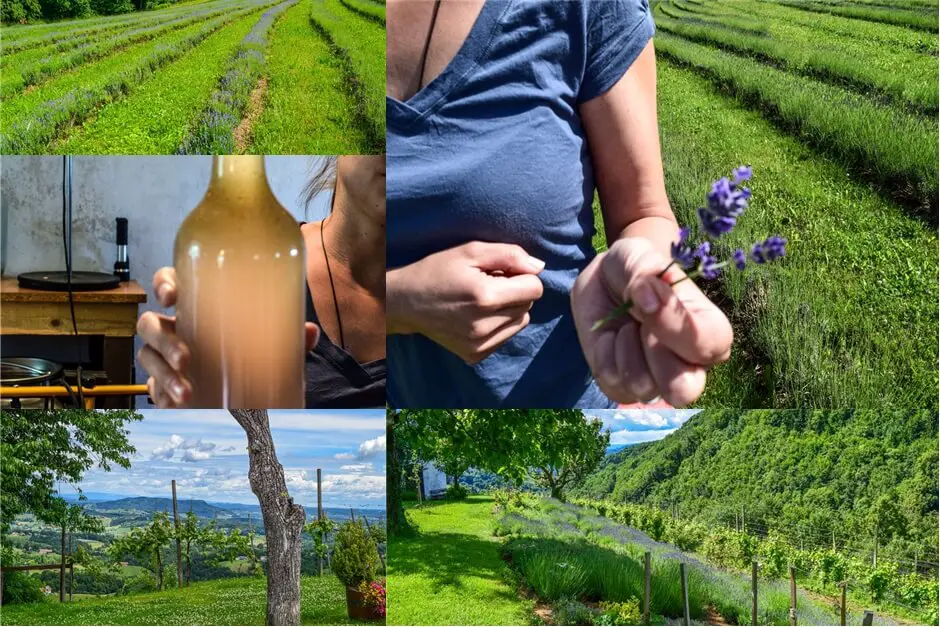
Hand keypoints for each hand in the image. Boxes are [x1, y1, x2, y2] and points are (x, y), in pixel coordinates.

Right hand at [137, 267, 319, 407]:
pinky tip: (177, 403)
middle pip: (150, 323)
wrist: (244, 394)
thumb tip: (309, 332)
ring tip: (186, 391)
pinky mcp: (164, 384)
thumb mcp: (272, 346)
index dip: (163, 284)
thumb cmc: (250, 356)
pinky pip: (153, 387)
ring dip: (163, 373)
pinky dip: (163, 395)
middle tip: (187, 357)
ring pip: (148, 355)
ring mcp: (166, 358)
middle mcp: (176, 329)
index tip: (172, 295)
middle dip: (164, 339)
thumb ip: (290, 339)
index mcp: (196, 308)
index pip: (169, 285)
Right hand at [387, 242, 544, 363]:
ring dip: (509, 310)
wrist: (405, 303)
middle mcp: (484, 325)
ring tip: (482, 301)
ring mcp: (479, 345)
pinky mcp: (475, 356)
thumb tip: (540, 267)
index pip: (534, 288)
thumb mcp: (470, 251)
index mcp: (486, 297)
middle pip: (529, 306)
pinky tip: (476, 317)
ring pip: (520, 323)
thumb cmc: (437, 271)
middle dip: (515, 292)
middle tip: (488, 285)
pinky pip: (505, 337)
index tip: (502, 272)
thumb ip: (509, 255)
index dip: (522, 276)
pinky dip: (499, 325)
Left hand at [571, 237, 732, 405]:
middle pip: (686, 389)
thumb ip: (647, 271)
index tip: (651, 302)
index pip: (713, 345)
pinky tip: (610, 337)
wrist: (602, 282)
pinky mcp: (622, 387)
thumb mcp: (637, 254)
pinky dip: (604, 354)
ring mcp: (655, 381)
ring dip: (626, 348)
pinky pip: (612, 381)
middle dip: (656, 354)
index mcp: (706, 330)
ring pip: (644, 387)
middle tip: (640, 321)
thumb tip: (650, 302)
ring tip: (626, 325)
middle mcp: (688, 364)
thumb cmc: (633, 268)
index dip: (680, 328)